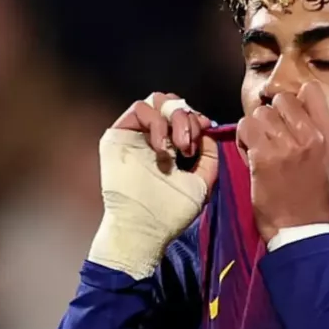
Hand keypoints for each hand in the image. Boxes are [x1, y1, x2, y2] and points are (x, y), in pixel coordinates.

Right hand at [86, 93, 218, 278]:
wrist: (145, 228)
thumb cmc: (171, 212)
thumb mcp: (202, 183)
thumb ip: (209, 157)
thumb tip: (209, 133)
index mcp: (171, 147)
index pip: (184, 115)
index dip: (197, 118)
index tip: (206, 130)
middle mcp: (152, 137)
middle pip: (172, 103)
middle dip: (188, 118)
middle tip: (190, 146)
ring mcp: (135, 135)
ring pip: (157, 100)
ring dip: (175, 119)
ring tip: (180, 147)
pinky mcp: (119, 134)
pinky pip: (140, 108)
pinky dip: (157, 123)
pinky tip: (162, 150)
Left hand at [239, 83, 328, 244]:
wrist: (300, 230)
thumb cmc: (313, 198)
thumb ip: (318, 131)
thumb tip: (295, 109)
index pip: (312, 91)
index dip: (295, 100)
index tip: (289, 117)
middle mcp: (312, 136)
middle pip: (282, 99)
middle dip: (272, 114)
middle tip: (272, 136)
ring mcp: (287, 145)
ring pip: (260, 112)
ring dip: (255, 128)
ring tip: (260, 147)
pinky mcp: (264, 156)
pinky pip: (245, 128)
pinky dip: (243, 139)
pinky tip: (250, 155)